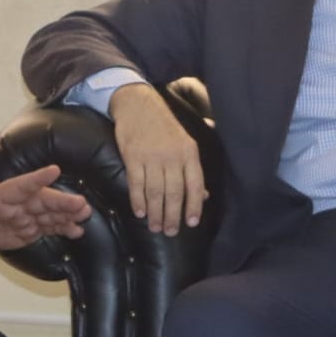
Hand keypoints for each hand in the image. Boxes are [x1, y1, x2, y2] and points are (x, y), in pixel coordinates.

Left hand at [0, 165, 90, 249]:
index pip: (19, 186)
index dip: (36, 179)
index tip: (55, 171)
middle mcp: (17, 204)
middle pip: (41, 200)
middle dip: (60, 202)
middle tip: (81, 204)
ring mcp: (26, 216)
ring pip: (49, 213)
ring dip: (67, 214)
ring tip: (85, 214)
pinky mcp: (30, 228)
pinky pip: (50, 226)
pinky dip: (64, 227)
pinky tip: (78, 229)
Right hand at [109, 82, 206, 234]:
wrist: (138, 104)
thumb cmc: (164, 126)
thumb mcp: (185, 143)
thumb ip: (193, 170)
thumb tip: (203, 196)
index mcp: (189, 152)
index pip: (195, 184)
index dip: (194, 206)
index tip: (191, 223)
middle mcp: (172, 156)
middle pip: (174, 193)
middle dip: (172, 216)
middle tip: (170, 232)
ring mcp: (151, 156)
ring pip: (155, 192)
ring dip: (155, 213)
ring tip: (155, 226)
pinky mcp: (132, 156)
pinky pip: (136, 184)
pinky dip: (137, 201)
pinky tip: (139, 212)